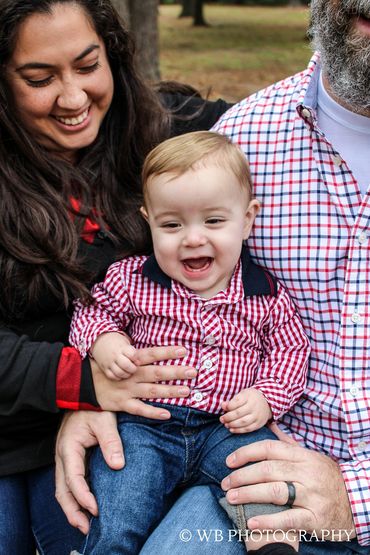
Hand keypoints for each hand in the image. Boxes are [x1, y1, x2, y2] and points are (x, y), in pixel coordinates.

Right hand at [55, 410, 121, 533]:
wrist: (85, 393)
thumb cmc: (95, 405)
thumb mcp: (105, 420)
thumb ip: (111, 442)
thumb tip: (118, 466)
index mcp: (69, 448)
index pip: (73, 479)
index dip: (84, 497)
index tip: (96, 509)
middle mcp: (63, 456)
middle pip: (62, 491)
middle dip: (73, 512)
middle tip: (86, 529)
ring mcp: (65, 458)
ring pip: (63, 489)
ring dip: (73, 508)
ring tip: (86, 525)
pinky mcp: (71, 459)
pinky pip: (70, 483)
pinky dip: (76, 497)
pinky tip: (87, 506)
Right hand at [91, 332, 136, 379]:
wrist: (100, 341)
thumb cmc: (117, 343)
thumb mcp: (125, 343)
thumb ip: (132, 352)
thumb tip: (138, 362)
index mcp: (122, 347)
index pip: (132, 354)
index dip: (136, 359)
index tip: (136, 360)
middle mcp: (115, 355)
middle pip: (126, 365)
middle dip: (133, 369)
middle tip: (133, 368)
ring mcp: (109, 362)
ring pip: (119, 372)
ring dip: (126, 374)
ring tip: (128, 372)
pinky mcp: (104, 368)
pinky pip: (111, 376)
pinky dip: (118, 377)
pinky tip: (121, 374)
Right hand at [92, 345, 196, 415]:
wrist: (83, 382)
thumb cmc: (108, 367)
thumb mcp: (121, 357)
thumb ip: (139, 357)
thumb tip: (159, 352)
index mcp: (131, 361)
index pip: (152, 354)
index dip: (167, 352)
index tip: (184, 350)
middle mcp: (131, 375)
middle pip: (156, 372)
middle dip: (176, 372)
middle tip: (194, 371)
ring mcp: (127, 390)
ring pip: (151, 391)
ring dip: (170, 391)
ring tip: (187, 391)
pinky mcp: (122, 404)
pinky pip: (139, 409)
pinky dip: (153, 412)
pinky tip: (167, 414)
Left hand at [220, 388, 271, 432]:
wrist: (267, 402)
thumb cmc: (251, 397)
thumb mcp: (243, 394)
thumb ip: (232, 400)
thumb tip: (223, 405)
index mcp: (249, 396)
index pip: (237, 402)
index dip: (229, 406)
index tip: (224, 407)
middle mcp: (254, 406)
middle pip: (239, 413)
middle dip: (228, 417)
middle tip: (221, 419)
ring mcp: (257, 416)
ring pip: (243, 422)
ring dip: (232, 424)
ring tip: (226, 424)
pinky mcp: (259, 424)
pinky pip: (248, 429)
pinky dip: (239, 430)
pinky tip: (232, 429)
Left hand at [221, 439, 355, 538]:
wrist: (356, 502)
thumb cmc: (326, 477)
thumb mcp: (311, 456)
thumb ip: (288, 443)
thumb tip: (270, 425)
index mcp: (303, 456)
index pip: (269, 448)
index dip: (246, 453)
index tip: (229, 461)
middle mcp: (307, 473)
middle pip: (268, 470)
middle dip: (242, 476)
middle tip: (225, 483)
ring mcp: (311, 495)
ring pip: (274, 492)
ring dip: (248, 494)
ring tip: (231, 498)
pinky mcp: (315, 518)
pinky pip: (288, 519)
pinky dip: (267, 521)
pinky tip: (251, 522)